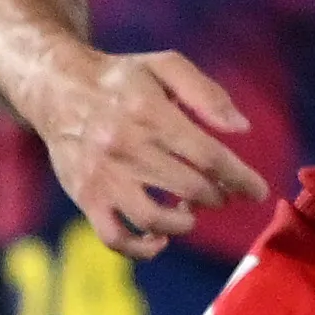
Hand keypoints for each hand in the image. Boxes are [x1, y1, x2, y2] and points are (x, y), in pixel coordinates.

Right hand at [35, 47, 266, 258]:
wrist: (56, 88)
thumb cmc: (120, 78)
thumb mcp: (164, 66)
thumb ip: (206, 93)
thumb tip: (241, 128)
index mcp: (151, 113)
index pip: (208, 156)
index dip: (240, 178)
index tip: (257, 191)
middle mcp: (127, 147)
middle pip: (190, 189)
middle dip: (217, 197)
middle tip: (221, 194)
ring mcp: (104, 177)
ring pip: (154, 219)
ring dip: (184, 223)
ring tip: (189, 212)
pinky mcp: (86, 197)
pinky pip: (115, 238)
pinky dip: (142, 249)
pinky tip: (160, 240)